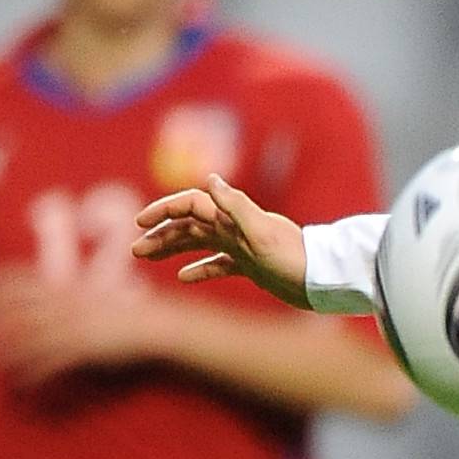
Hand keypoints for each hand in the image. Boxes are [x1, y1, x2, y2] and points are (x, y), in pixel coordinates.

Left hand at [0, 269, 177, 384]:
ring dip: (3, 352)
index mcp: (65, 286)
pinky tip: (21, 383)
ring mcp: (72, 324)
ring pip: (23, 336)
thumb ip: (73, 297)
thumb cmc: (135, 314)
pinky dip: (30, 373)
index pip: (13, 278)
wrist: (162, 326)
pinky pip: (47, 361)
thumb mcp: (98, 297)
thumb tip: (57, 300)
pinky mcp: (83, 348)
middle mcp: (64, 301)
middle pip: (10, 306)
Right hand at [135, 174, 311, 307]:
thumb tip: (209, 178)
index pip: (190, 205)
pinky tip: (184, 278)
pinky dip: (200, 268)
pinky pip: (219, 264)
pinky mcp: (251, 266)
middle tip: (135, 250)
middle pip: (189, 225)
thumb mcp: (262, 232)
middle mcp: (234, 227)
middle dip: (160, 233)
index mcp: (232, 216)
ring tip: (148, 258)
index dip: (163, 210)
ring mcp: (241, 246)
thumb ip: (235, 206)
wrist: (323, 280)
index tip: (139, 223)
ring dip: (172, 248)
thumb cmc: (295, 257)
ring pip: (198, 243)